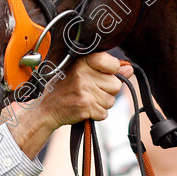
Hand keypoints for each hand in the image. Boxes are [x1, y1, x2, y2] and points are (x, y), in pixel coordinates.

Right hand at [7, 52, 132, 158]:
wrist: (47, 108)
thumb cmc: (65, 87)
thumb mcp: (82, 70)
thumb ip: (107, 68)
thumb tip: (130, 69)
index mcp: (83, 61)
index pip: (113, 63)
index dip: (111, 72)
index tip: (100, 75)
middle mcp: (83, 74)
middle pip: (116, 85)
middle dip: (107, 90)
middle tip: (91, 90)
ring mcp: (85, 92)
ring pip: (112, 100)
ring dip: (102, 103)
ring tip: (87, 99)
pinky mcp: (85, 107)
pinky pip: (105, 113)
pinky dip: (97, 114)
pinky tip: (85, 108)